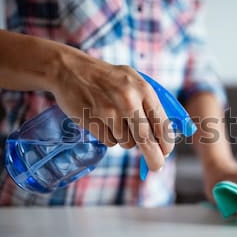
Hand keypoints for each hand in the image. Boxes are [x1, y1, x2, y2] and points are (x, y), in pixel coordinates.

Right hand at [50, 47, 173, 170]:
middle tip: (156, 167)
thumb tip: (164, 134)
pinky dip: (109, 137)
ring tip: (115, 119)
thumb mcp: (134, 81)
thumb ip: (150, 104)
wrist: (70, 69)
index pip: (161, 124)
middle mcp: (128, 100)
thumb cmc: (108, 78)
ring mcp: (109, 112)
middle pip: (146, 140)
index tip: (166, 152)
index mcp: (144, 89)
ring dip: (125, 139)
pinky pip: (110, 142)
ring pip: (127, 142)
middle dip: (154, 157)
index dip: (166, 142)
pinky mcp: (92, 121)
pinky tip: (103, 121)